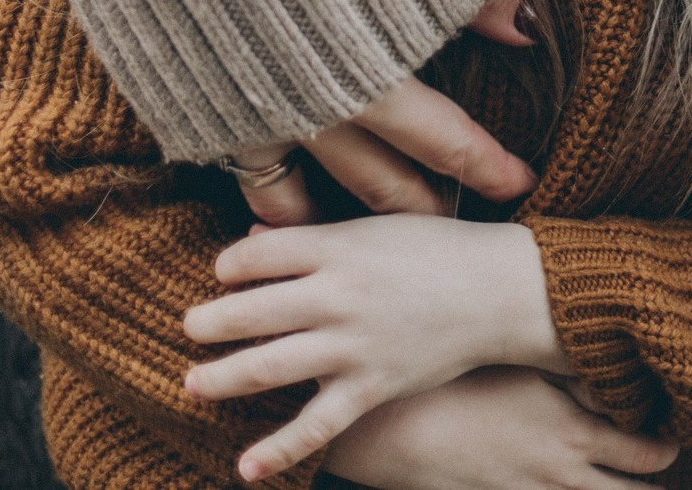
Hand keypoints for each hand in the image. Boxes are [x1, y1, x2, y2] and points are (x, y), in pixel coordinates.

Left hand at [183, 215, 570, 479]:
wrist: (501, 291)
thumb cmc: (440, 250)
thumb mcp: (378, 227)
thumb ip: (316, 237)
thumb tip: (251, 242)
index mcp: (340, 248)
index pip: (258, 255)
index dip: (228, 265)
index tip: (221, 273)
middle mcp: (339, 296)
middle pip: (252, 311)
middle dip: (210, 321)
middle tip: (190, 326)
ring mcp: (353, 346)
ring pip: (269, 366)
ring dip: (222, 377)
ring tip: (192, 382)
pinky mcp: (371, 386)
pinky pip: (317, 425)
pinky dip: (279, 449)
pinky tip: (245, 466)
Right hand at [228, 0, 540, 226]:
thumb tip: (525, 27)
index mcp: (365, 69)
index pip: (441, 138)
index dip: (484, 167)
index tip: (518, 185)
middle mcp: (305, 104)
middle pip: (375, 181)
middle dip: (421, 206)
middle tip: (450, 221)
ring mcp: (243, 110)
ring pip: (296, 198)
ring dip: (339, 220)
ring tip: (366, 232)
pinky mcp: (196, 103)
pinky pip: (235, 174)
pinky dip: (264, 200)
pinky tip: (281, 207)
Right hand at [321, 368, 676, 489]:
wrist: (398, 431)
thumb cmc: (462, 384)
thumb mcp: (530, 367)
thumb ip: (579, 375)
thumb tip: (621, 381)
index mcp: (576, 437)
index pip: (645, 455)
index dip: (666, 451)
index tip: (675, 445)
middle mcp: (560, 477)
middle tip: (668, 486)